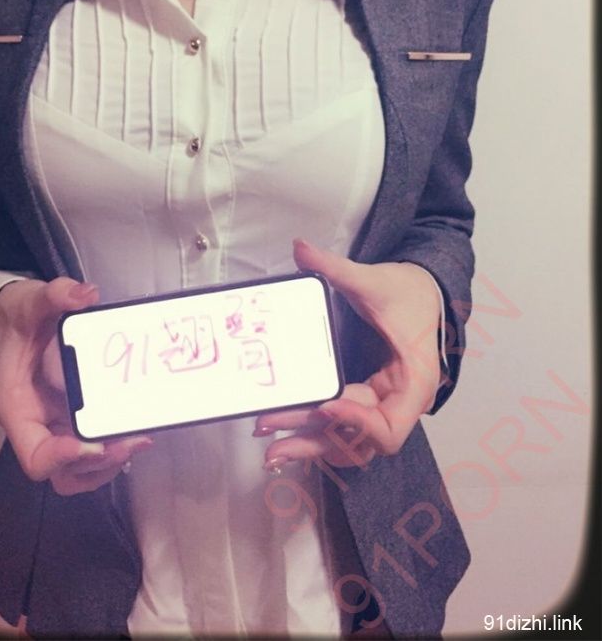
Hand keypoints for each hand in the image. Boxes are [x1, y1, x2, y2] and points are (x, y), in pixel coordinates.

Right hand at [0, 277, 151, 494]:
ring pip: (80, 471)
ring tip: (140, 439)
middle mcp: (35, 425)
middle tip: (132, 441)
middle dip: (98, 463)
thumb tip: (85, 294)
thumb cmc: (20, 317)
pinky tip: (138, 430)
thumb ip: (56, 295)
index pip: (34, 455)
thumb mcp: (33, 300)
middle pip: (62, 471)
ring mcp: (56, 426)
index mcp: (17, 407)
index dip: (62, 457)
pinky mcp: (73, 421)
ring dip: (110, 464)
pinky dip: (114, 451)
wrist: (19, 319)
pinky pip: (93, 451)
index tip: (93, 443)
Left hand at [255, 239, 441, 469]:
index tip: (325, 406)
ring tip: (269, 445)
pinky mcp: (368, 399)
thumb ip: (336, 268)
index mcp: (413, 381)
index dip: (357, 424)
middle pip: (359, 442)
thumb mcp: (373, 280)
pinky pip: (343, 427)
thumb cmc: (407, 292)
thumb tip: (300, 247)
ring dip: (311, 444)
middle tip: (271, 443)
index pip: (389, 427)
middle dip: (315, 442)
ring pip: (348, 440)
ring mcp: (383, 404)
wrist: (423, 292)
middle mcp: (400, 402)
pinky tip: (285, 434)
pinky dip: (317, 433)